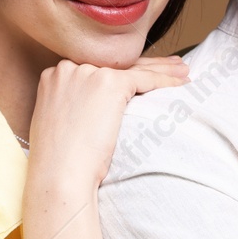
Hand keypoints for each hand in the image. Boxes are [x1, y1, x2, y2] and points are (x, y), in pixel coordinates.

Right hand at [24, 56, 187, 189]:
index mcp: (54, 76)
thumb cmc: (60, 161)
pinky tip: (181, 83)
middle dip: (146, 64)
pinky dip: (166, 81)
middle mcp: (69, 68)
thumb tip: (96, 109)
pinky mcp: (108, 83)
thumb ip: (75, 105)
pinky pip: (144, 78)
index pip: (98, 69)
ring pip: (134, 68)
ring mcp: (88, 73)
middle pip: (117, 65)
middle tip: (171, 65)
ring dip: (163, 69)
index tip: (141, 72)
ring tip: (183, 71)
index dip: (123, 71)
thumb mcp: (60, 123)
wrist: (59, 174)